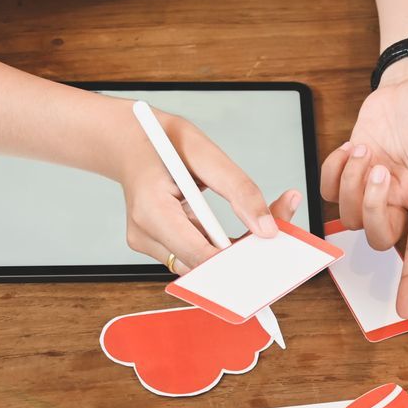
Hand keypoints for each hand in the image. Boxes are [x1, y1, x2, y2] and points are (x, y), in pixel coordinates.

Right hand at [116, 104, 289, 273]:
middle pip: (203, 266)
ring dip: (234, 251)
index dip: (237, 262)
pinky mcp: (157, 245)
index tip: (270, 254)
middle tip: (279, 232)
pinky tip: (239, 230)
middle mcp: (144, 235)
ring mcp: (148, 243)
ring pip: (202, 265)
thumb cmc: (162, 141)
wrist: (127, 141)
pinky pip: (196, 256)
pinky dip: (221, 247)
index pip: (199, 255)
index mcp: (150, 210)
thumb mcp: (205, 152)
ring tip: (259, 223)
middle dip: (243, 255)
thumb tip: (268, 229)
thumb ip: (240, 191)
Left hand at [320, 56, 407, 314]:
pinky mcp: (349, 172)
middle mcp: (399, 202)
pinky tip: (349, 149)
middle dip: (371, 204)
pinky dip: (333, 170)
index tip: (405, 307)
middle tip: (378, 167)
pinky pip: (329, 190)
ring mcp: (372, 190)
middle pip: (377, 235)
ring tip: (366, 149)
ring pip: (349, 214)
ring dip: (351, 181)